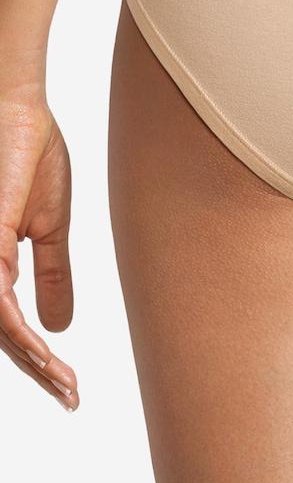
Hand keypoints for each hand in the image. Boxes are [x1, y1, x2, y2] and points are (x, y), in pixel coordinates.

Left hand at [0, 52, 77, 409]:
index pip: (13, 327)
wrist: (20, 113)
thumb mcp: (51, 226)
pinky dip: (20, 332)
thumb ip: (52, 274)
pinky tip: (45, 351)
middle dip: (39, 371)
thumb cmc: (29, 154)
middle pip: (4, 338)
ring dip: (34, 361)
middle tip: (71, 394)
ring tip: (64, 381)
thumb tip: (59, 325)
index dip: (40, 359)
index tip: (70, 384)